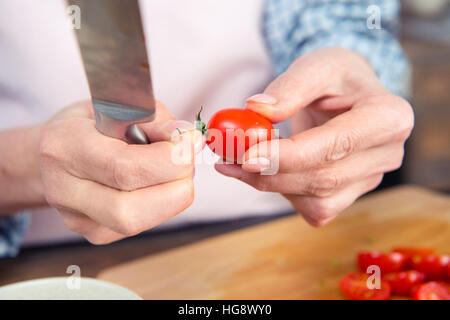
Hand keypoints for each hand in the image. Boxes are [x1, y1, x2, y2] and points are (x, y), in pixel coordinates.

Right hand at [39, 101, 201, 243]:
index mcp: (65, 147)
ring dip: (172, 198)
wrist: (56, 153)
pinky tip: (159, 185)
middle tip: (189, 162)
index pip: (124, 167)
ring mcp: (77, 218)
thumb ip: (154, 119)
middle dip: (175, 186)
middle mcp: (64, 190)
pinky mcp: (94, 233)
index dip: (170, 159)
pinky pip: (139, 226)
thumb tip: (188, 139)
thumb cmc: (89, 125)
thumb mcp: (117, 106)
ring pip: (136, 224)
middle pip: (129, 210)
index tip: (190, 141)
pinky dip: (161, 205)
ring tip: (176, 172)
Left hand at [215, 48, 413, 226]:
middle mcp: (387, 154)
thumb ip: (289, 86)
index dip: (289, 156)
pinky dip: (284, 193)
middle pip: (323, 178)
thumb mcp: (315, 65)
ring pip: (317, 200)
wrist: (345, 95)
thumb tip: (256, 109)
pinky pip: (314, 209)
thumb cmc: (334, 77)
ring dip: (270, 185)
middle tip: (226, 159)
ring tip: (237, 161)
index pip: (336, 144)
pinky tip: (268, 170)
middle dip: (270, 174)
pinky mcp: (350, 195)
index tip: (247, 156)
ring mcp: (370, 180)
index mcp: (389, 117)